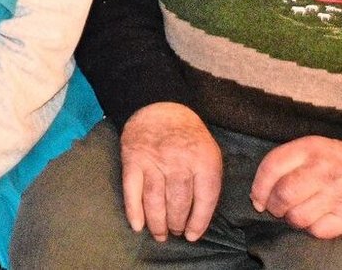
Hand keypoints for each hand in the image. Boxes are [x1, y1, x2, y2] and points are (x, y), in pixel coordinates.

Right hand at [118, 102, 221, 242]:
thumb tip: (199, 215)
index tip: (192, 235)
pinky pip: (132, 190)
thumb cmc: (187, 135)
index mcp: (203, 159)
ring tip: (160, 234)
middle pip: (178, 202)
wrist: (158, 106)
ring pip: (155, 200)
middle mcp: (179, 161)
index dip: (198, 222)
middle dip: (176, 223)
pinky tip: (137, 225)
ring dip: (157, 222)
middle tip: (174, 231)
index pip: (204, 199)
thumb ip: (207, 180)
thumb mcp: (209, 151)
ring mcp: (153, 160)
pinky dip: (134, 210)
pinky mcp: (133, 160)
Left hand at [250, 136, 341, 238]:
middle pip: (283, 195)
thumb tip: (258, 194)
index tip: (257, 199)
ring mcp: (340, 193)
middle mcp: (325, 169)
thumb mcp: (314, 149)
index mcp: (311, 148)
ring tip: (299, 213)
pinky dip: (313, 228)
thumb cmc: (339, 162)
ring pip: (298, 217)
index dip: (259, 187)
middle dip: (274, 207)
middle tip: (277, 209)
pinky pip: (318, 230)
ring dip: (293, 219)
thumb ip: (286, 163)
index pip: (272, 166)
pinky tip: (318, 219)